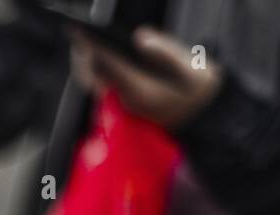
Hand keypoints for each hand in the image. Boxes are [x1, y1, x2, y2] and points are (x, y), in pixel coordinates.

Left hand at [78, 27, 223, 130]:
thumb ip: (166, 51)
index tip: (80, 32)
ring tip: (82, 40)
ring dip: (86, 63)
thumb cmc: (199, 89)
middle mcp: (124, 100)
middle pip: (93, 76)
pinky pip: (102, 86)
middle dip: (83, 55)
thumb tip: (140, 37)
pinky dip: (96, 70)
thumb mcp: (192, 68)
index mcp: (139, 89)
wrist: (204, 116)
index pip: (107, 65)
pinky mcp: (123, 105)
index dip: (91, 47)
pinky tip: (96, 53)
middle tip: (76, 34)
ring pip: (95, 83)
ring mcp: (122, 105)